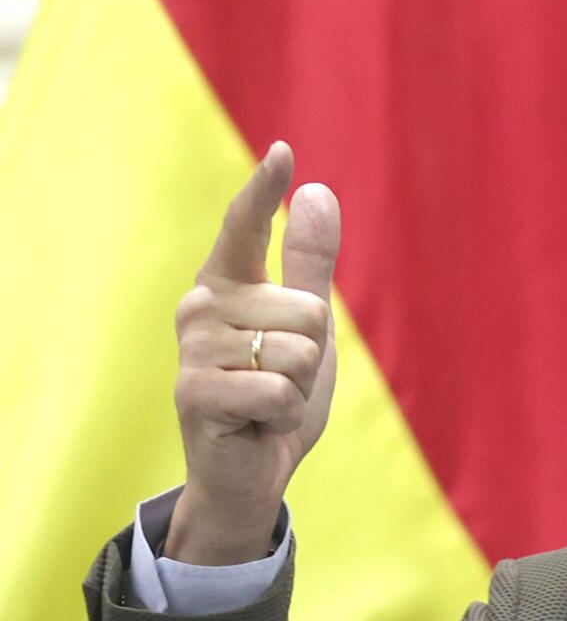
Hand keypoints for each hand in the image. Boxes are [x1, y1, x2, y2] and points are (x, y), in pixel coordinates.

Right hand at [168, 141, 340, 564]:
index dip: (265, 190)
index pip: (245, 225)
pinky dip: (283, 412)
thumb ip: (310, 263)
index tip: (284, 151)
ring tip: (268, 398)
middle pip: (307, 307)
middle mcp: (202, 306)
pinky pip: (278, 388)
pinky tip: (257, 421)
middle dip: (312, 352)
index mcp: (228, 283)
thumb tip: (318, 191)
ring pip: (297, 348)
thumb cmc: (276, 390)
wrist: (251, 468)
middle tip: (282, 377)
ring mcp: (194, 349)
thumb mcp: (308, 325)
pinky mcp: (196, 392)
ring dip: (298, 385)